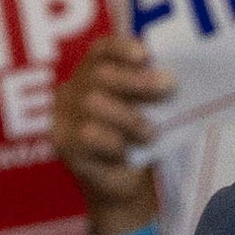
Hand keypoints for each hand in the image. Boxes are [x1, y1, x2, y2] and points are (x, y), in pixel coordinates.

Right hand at [54, 33, 176, 216]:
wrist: (125, 186)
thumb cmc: (139, 139)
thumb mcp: (149, 110)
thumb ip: (153, 91)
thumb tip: (171, 74)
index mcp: (92, 74)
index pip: (100, 50)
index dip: (121, 48)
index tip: (145, 55)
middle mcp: (72, 90)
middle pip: (100, 75)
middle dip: (137, 80)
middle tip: (169, 86)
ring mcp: (63, 116)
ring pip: (93, 103)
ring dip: (130, 118)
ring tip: (150, 134)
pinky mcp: (63, 143)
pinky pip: (89, 135)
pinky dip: (114, 142)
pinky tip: (126, 152)